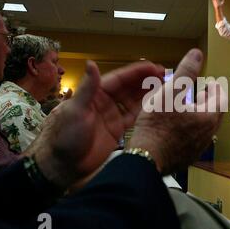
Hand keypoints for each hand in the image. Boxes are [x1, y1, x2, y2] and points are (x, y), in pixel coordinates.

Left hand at [26, 60, 163, 188]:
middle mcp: (105, 101)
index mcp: (95, 93)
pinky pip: (134, 116)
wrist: (64, 165)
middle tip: (164, 75)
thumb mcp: (75, 110)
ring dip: (148, 92)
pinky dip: (145, 110)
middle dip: (146, 80)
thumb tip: (91, 63)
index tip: (153, 67)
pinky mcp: (118, 129)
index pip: (120, 78)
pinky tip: (157, 104)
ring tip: (165, 87)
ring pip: (134, 100)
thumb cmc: (65, 136)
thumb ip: (88, 88)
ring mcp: (113, 115)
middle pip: (129, 87)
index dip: (137, 72)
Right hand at [127, 49, 224, 175]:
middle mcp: (208, 134)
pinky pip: (196, 139)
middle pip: (215, 114)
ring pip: (205, 128)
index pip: (221, 100)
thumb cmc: (157, 125)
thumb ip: (185, 72)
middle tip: (201, 94)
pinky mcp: (188, 157)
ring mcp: (198, 148)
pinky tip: (178, 126)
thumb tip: (197, 54)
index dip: (216, 89)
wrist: (146, 158)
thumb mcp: (170, 92)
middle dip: (209, 101)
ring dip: (201, 115)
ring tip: (188, 108)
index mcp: (208, 118)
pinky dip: (192, 128)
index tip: (211, 83)